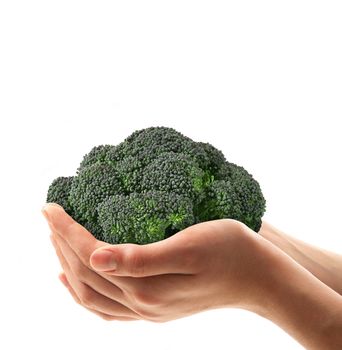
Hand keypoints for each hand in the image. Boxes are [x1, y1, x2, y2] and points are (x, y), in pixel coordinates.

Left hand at [42, 204, 267, 321]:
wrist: (259, 277)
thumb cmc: (230, 252)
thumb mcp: (189, 247)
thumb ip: (140, 258)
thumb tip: (95, 257)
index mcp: (146, 287)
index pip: (91, 255)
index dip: (66, 230)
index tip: (50, 206)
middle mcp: (142, 304)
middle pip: (85, 274)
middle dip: (61, 243)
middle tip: (50, 215)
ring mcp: (148, 310)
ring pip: (91, 293)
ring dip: (68, 264)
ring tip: (56, 240)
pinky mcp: (156, 307)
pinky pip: (106, 306)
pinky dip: (84, 291)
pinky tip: (76, 278)